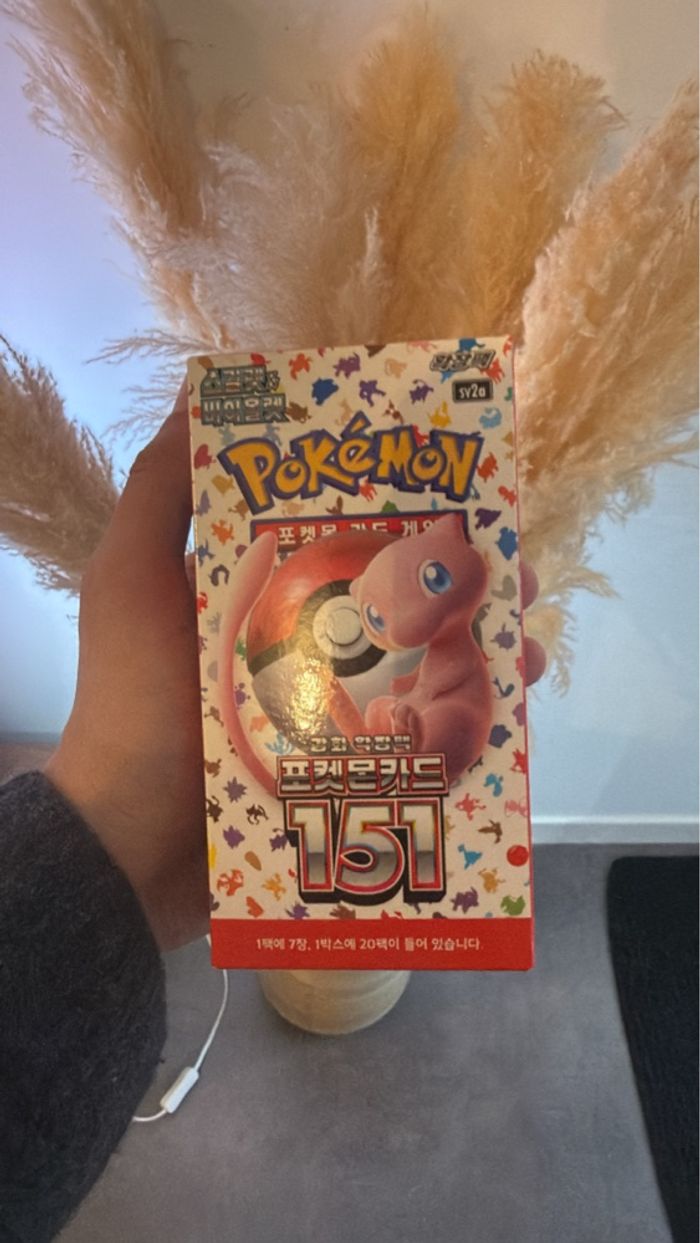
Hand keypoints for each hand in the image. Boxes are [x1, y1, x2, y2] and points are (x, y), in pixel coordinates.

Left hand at [45, 379, 546, 951]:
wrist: (129, 843)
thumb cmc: (133, 700)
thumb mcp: (131, 580)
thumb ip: (160, 491)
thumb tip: (198, 389)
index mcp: (261, 589)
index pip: (345, 532)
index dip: (404, 509)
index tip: (458, 492)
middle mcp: (302, 641)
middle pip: (399, 597)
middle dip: (464, 581)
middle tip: (516, 575)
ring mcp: (329, 710)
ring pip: (424, 665)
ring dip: (484, 650)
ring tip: (529, 649)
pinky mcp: (348, 770)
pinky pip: (421, 738)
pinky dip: (471, 723)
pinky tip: (509, 717)